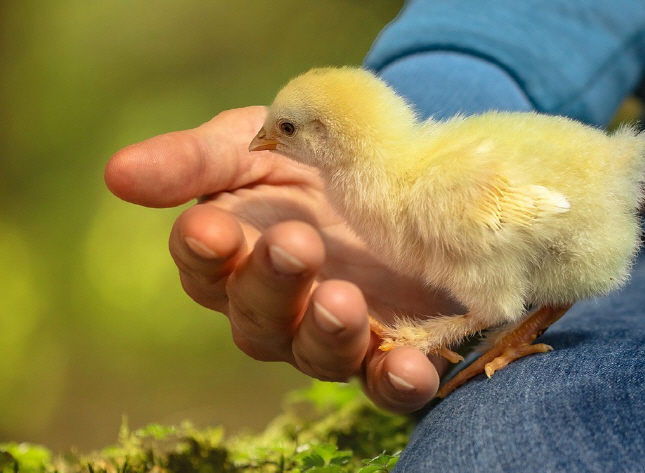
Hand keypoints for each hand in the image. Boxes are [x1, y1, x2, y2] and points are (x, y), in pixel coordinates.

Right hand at [105, 106, 461, 412]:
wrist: (393, 170)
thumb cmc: (307, 154)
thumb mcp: (254, 142)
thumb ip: (195, 160)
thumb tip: (116, 174)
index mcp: (236, 254)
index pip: (204, 265)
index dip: (205, 251)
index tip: (212, 228)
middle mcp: (276, 306)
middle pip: (257, 317)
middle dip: (271, 284)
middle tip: (295, 244)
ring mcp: (332, 332)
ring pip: (316, 354)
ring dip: (328, 334)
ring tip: (343, 301)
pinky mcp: (390, 347)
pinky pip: (387, 382)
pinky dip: (397, 380)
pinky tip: (410, 367)